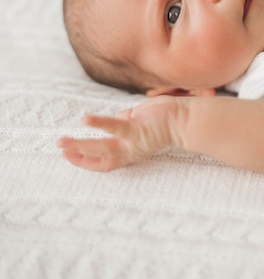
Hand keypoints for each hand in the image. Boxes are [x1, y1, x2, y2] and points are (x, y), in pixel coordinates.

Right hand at [57, 96, 180, 171]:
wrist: (188, 121)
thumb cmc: (168, 118)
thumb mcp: (143, 121)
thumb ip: (129, 120)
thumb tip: (119, 117)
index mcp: (131, 150)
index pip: (105, 161)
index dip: (87, 161)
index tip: (70, 155)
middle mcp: (130, 151)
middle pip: (99, 159)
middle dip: (78, 157)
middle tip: (60, 150)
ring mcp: (132, 142)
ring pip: (101, 149)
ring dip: (80, 147)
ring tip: (62, 143)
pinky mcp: (136, 130)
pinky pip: (114, 127)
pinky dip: (99, 124)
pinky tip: (84, 120)